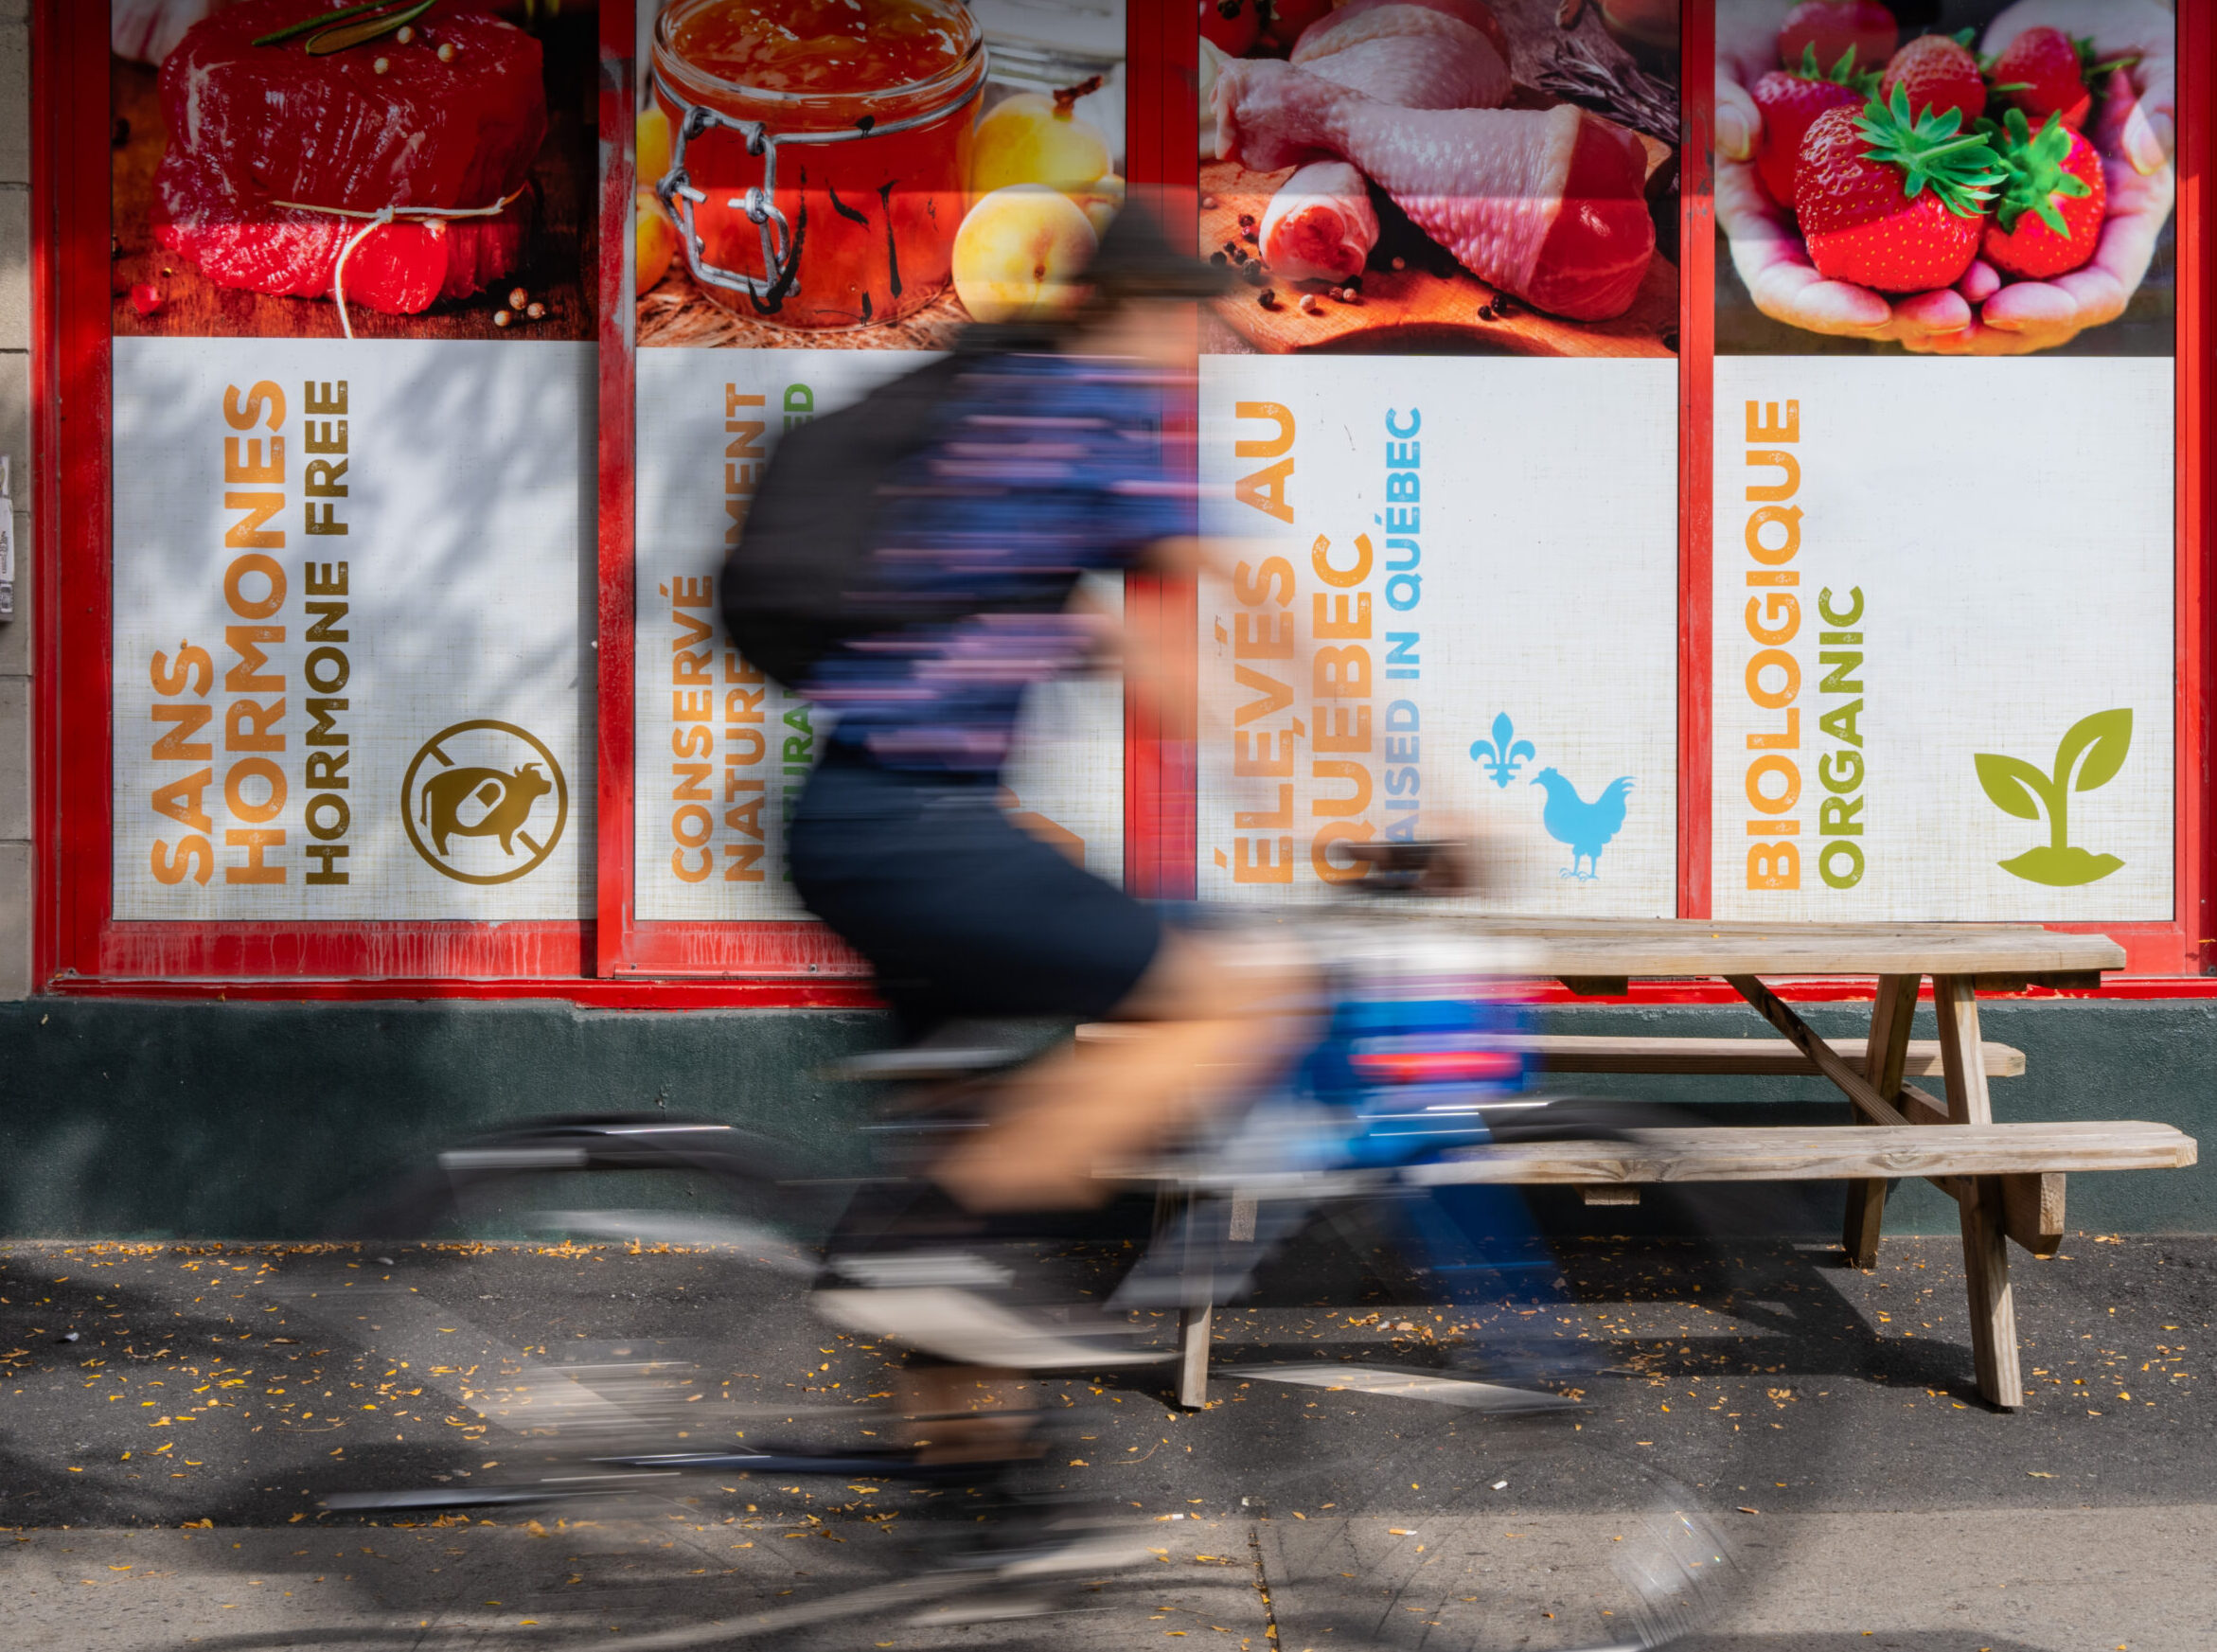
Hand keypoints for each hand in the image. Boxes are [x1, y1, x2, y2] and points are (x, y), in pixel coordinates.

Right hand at [1713, 2, 1973, 345]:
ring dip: (1945, 295)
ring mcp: (1859, 221)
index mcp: (1760, 224)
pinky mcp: (1904, 194)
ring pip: (1901, 279)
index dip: (1822, 307)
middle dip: (1903, 317)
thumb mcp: (1724, 68)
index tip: (1871, 312)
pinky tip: (2005, 247)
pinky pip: (1939, 228)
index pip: (1782, 286)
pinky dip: (1971, 245)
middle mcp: (1810, 236)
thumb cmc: (1749, 49)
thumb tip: (1741, 137)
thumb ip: (1723, 103)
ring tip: (1989, 292)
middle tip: (1954, 315)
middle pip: (1852, 298)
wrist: (1801, 26)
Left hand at [1904, 0, 2177, 355]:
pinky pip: (1949, 272)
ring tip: (1907, 320)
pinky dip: (1921, 289)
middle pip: (2038, 318)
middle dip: (1989, 334)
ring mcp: (2025, 237)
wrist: (2058, 17)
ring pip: (1988, 309)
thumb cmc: (2121, 26)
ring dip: (1947, 323)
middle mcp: (2075, 239)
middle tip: (1939, 329)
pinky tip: (1883, 293)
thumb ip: (2156, 107)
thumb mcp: (2153, 53)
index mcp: (2124, 216)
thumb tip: (2146, 161)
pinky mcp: (1978, 224)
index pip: (2100, 290)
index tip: (2000, 307)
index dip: (2055, 310)